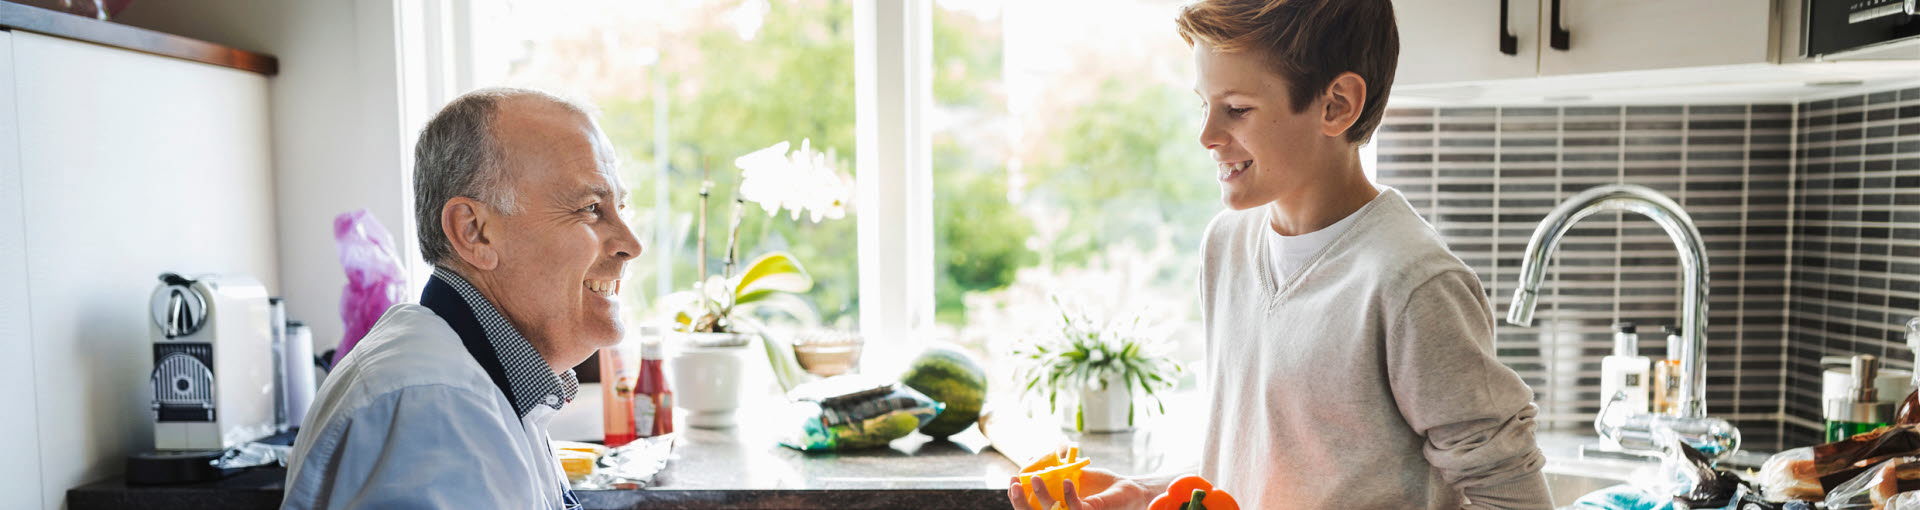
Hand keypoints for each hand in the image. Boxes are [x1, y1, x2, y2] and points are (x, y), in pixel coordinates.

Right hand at [1007, 468, 1153, 509]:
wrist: (1129, 489)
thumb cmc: (1104, 485)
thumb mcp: (1076, 475)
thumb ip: (1057, 471)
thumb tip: (1034, 459)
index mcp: (1058, 509)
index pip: (1032, 509)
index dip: (1018, 499)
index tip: (1012, 481)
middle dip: (1021, 503)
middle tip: (1014, 484)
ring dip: (1041, 497)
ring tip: (1035, 478)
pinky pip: (1075, 508)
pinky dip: (1069, 495)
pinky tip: (1066, 481)